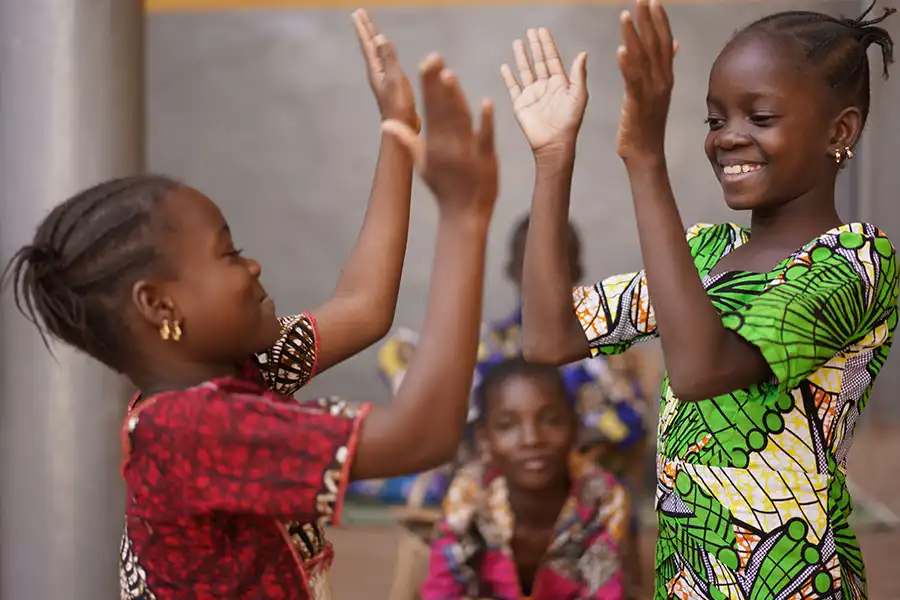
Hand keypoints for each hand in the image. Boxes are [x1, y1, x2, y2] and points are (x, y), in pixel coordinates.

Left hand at [352, 9, 419, 130]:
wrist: (402, 127)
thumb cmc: (399, 106)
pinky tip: (388, 55)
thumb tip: (380, 37)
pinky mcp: (391, 84)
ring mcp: (383, 78)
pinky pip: (385, 62)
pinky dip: (384, 52)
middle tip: (359, 13)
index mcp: (376, 69)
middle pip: (369, 46)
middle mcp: (377, 72)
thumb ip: (389, 58)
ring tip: (372, 30)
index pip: (368, 44)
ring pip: (376, 53)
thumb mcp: (395, 79)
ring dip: (373, 40)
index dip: (364, 28)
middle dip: (365, 29)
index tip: (358, 12)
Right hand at [381, 54, 497, 221]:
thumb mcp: (422, 165)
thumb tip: (386, 123)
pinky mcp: (487, 159)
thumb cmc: (443, 187)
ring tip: (448, 74)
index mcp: (434, 143)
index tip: (425, 62)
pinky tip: (486, 103)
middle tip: (433, 57)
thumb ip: (407, 141)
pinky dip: (486, 122)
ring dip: (455, 98)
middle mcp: (448, 145)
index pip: (429, 108)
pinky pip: (486, 138)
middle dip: (437, 84)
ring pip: (461, 120)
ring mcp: (468, 151)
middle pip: (442, 109)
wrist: (465, 214)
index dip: (427, 85)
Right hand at [501, 28, 587, 155]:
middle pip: (539, 61)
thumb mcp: (578, 95)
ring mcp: (532, 95)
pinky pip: (513, 87)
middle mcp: (545, 87)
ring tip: (517, 42)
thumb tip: (583, 53)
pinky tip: (505, 66)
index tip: (542, 31)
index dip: (548, 45)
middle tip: (531, 31)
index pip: (552, 59)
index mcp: (560, 84)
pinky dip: (508, 77)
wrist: (553, 143)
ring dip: (522, 56)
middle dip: (535, 46)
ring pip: (525, 70)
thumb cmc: (569, 122)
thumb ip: (578, 74)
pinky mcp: (520, 104)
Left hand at [615, 0, 678, 160]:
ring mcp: (651, 92)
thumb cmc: (648, 123)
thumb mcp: (658, 92)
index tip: (653, 1)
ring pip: (643, 58)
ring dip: (634, 35)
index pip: (664, 42)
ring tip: (625, 15)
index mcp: (665, 77)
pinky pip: (633, 81)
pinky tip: (620, 50)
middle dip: (649, 20)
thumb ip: (664, 67)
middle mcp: (662, 81)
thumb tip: (674, 45)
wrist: (646, 152)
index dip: (659, 20)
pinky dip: (627, 65)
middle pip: (656, 44)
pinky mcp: (638, 104)